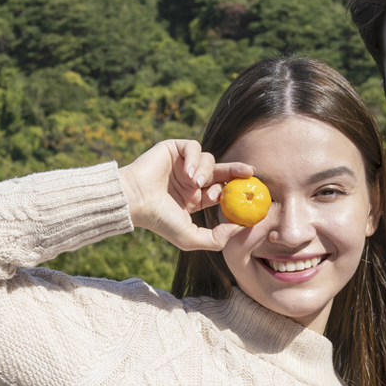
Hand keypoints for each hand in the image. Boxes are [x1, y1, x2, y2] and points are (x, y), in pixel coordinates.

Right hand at [117, 139, 254, 252]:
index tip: (238, 195)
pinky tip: (188, 173)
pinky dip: (195, 158)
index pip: (220, 191)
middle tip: (249, 172)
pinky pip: (194, 147)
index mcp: (193, 199)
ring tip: (195, 182)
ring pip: (209, 159)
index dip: (230, 191)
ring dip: (207, 170)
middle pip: (220, 172)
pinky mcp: (173, 150)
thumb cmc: (159, 220)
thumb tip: (239, 228)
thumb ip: (216, 238)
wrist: (135, 201)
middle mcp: (189, 181)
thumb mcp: (190, 237)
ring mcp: (181, 165)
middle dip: (236, 171)